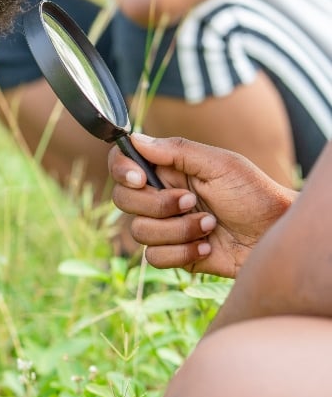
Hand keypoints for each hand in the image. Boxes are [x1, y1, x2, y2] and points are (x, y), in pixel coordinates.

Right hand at [108, 134, 295, 276]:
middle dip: (158, 205)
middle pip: (123, 201)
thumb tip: (135, 138)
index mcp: (167, 170)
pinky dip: (183, 252)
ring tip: (210, 224)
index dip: (122, 171)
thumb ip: (177, 150)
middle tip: (192, 200)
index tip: (140, 178)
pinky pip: (154, 257)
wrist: (275, 235)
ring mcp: (164, 226)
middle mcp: (160, 197)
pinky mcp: (173, 253)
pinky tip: (208, 246)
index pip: (122, 164)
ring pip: (139, 231)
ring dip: (178, 230)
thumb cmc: (254, 194)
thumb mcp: (221, 164)